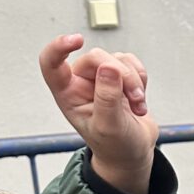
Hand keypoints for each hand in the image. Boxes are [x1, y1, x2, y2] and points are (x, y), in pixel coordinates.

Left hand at [39, 35, 157, 193]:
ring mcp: (101, 77)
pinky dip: (141, 78)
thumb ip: (107, 98)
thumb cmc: (115, 145)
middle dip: (122, 76)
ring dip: (134, 82)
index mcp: (68, 94)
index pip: (52, 63)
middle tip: (135, 100)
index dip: (59, 47)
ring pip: (118, 59)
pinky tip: (140, 98)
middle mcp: (81, 82)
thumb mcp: (109, 128)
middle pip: (96, 57)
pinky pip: (131, 62)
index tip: (77, 40)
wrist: (133, 153)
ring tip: (138, 106)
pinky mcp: (120, 76)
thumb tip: (109, 68)